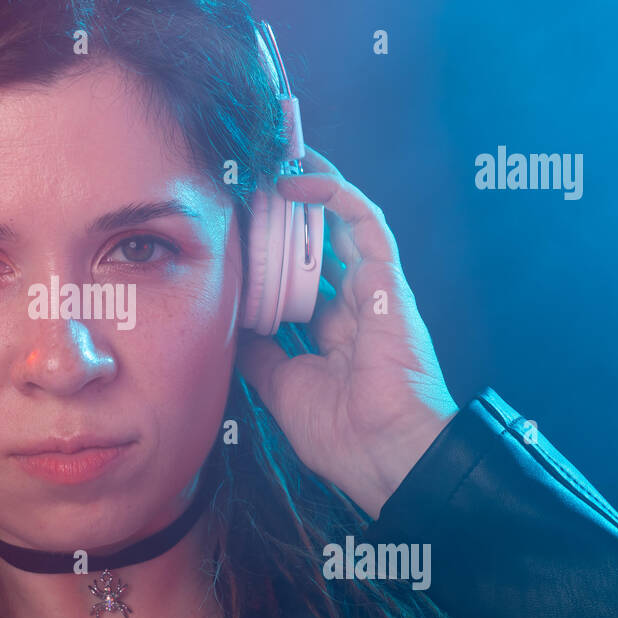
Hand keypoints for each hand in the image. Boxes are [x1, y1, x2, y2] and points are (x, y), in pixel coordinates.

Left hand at [236, 147, 458, 520]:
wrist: (388, 454)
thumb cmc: (343, 435)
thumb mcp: (281, 387)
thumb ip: (258, 353)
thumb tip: (228, 322)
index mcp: (332, 335)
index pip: (297, 279)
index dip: (268, 253)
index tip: (234, 231)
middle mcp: (354, 307)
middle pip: (315, 245)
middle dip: (284, 213)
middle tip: (246, 183)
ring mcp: (374, 291)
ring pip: (338, 222)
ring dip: (306, 190)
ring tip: (269, 162)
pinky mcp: (389, 280)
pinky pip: (363, 222)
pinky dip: (333, 193)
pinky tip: (297, 179)